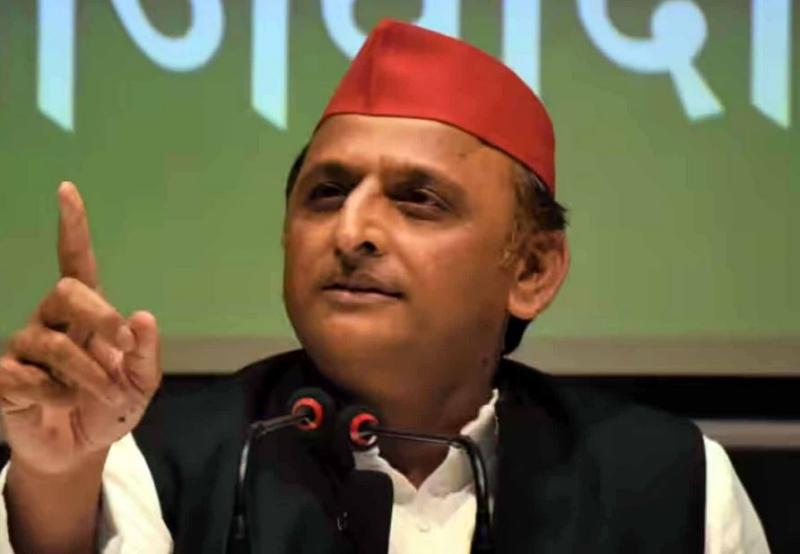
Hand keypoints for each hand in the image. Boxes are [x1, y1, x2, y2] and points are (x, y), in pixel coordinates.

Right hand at [0, 182, 161, 474]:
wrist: (80, 450)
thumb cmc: (111, 406)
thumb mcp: (141, 383)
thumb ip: (146, 354)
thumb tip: (142, 316)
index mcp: (87, 314)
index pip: (76, 262)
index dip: (72, 228)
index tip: (67, 190)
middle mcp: (52, 321)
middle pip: (66, 290)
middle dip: (100, 315)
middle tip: (123, 346)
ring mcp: (25, 348)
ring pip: (52, 342)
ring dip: (88, 373)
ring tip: (105, 394)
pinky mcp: (5, 377)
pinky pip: (24, 376)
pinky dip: (54, 394)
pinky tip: (58, 403)